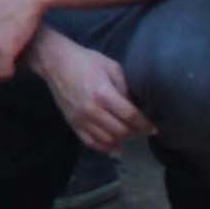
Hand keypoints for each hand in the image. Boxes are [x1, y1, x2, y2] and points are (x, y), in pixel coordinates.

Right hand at [31, 31, 151, 154]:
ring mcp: (81, 119)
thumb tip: (135, 105)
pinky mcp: (72, 123)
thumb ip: (124, 87)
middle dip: (135, 132)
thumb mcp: (111, 67)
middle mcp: (92, 110)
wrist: (55, 62)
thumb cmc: (86, 61)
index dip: (144, 124)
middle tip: (142, 129)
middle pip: (120, 131)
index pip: (130, 116)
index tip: (153, 128)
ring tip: (129, 134)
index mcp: (103, 94)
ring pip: (107, 140)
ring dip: (121, 140)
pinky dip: (104, 147)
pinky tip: (114, 146)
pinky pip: (90, 142)